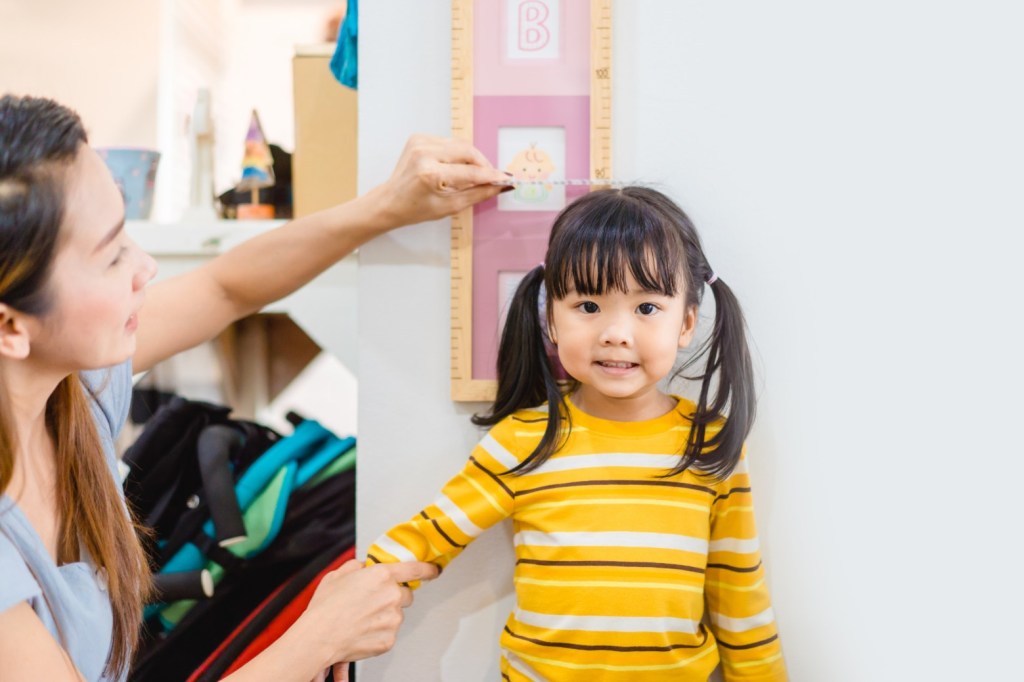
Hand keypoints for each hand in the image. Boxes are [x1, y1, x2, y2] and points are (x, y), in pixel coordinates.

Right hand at [299, 559, 438, 676]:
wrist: (319, 637)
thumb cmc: (325, 607)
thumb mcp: (338, 575)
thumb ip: (357, 567)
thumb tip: (364, 567)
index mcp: (382, 575)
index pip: (415, 569)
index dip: (427, 569)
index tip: (434, 570)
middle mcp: (392, 596)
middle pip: (405, 594)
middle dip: (393, 596)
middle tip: (372, 602)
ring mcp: (393, 619)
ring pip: (397, 614)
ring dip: (385, 615)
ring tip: (361, 619)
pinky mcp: (389, 639)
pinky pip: (390, 632)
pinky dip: (379, 632)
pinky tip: (362, 630)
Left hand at [370, 134, 508, 228]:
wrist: (389, 201)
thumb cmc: (416, 208)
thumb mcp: (450, 207)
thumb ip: (478, 194)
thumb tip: (501, 186)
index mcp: (430, 174)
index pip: (471, 172)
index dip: (492, 175)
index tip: (506, 178)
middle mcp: (424, 153)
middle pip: (467, 151)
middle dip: (483, 163)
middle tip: (493, 176)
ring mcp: (420, 142)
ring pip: (459, 144)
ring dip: (470, 158)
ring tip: (474, 173)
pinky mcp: (418, 137)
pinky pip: (448, 142)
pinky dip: (455, 153)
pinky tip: (452, 166)